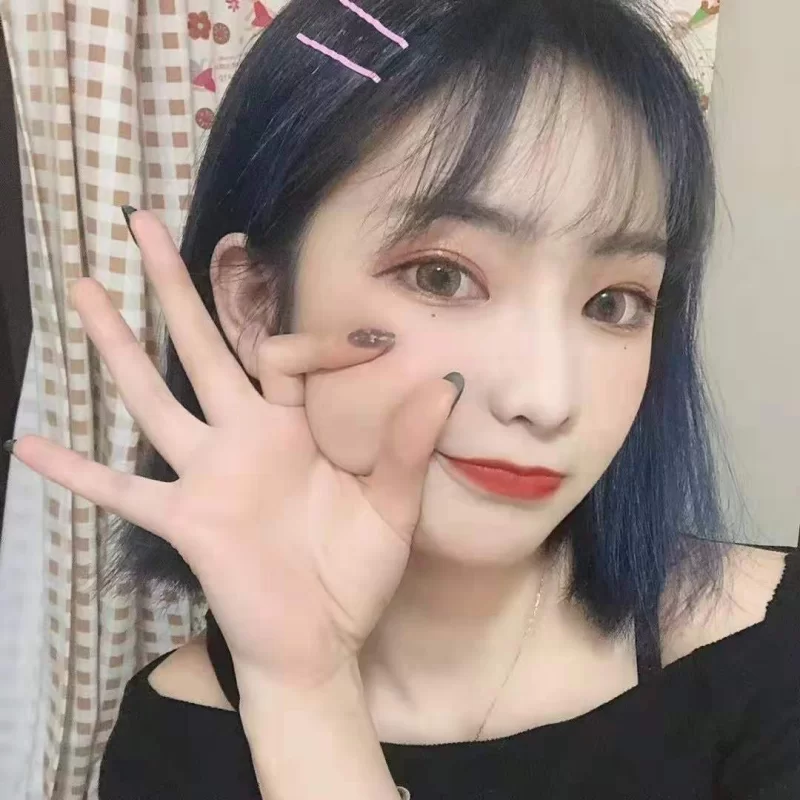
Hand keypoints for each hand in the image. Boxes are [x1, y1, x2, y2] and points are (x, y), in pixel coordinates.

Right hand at [12, 210, 460, 689]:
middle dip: (176, 289)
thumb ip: (409, 448)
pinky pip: (122, 492)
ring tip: (85, 287)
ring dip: (118, 346)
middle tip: (143, 224)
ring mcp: (208, 475)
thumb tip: (446, 383)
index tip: (374, 341)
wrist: (322, 638)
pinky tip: (27, 444)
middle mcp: (245, 436)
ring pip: (154, 398)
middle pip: (202, 347)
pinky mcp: (185, 520)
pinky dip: (79, 473)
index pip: (287, 354)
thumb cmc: (356, 570)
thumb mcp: (392, 507)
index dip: (321, 341)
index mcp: (296, 426)